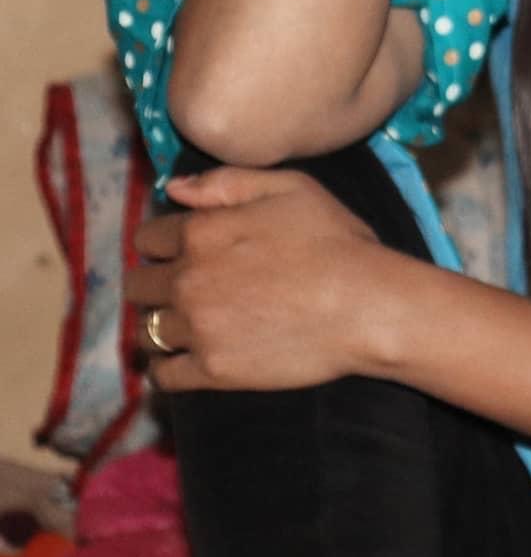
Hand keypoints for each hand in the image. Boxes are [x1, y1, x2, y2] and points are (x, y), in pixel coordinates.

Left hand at [125, 167, 383, 392]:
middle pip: (138, 285)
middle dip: (155, 282)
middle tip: (187, 286)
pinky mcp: (212, 371)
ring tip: (190, 322)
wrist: (366, 305)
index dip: (164, 241)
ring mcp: (197, 329)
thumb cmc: (336, 241)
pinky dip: (167, 367)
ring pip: (147, 329)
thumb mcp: (291, 188)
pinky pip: (163, 374)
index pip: (147, 238)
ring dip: (162, 323)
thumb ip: (227, 182)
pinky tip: (186, 358)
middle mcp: (188, 280)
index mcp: (201, 232)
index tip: (183, 249)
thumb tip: (174, 188)